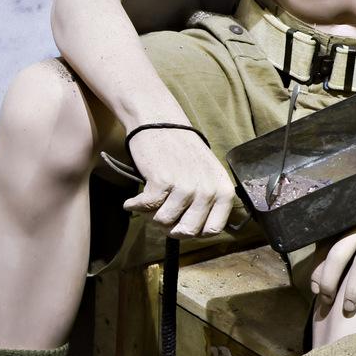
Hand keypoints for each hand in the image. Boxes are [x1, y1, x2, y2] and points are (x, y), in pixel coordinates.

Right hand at [123, 125, 237, 237]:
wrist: (160, 122)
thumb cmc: (182, 151)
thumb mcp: (207, 175)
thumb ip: (207, 203)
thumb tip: (191, 233)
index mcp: (223, 191)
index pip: (213, 230)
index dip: (194, 231)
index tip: (182, 224)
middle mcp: (208, 191)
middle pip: (188, 231)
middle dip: (170, 228)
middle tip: (160, 216)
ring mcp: (186, 187)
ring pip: (164, 222)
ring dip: (150, 215)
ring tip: (148, 202)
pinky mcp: (163, 181)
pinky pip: (146, 208)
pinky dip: (134, 206)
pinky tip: (132, 201)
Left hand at [310, 191, 355, 321]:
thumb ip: (353, 241)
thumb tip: (336, 266)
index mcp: (350, 225)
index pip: (327, 249)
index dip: (318, 271)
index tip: (316, 291)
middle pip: (338, 255)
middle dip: (329, 280)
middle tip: (327, 302)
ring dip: (353, 288)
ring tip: (348, 308)